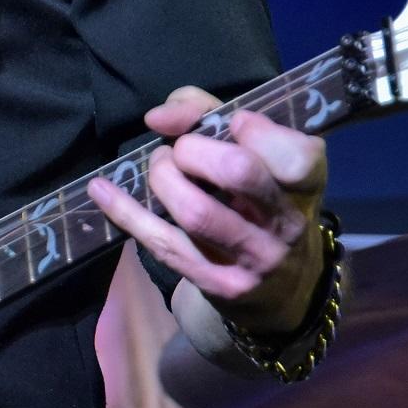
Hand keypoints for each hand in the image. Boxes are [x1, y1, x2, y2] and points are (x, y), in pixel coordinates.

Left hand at [87, 85, 327, 335]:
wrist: (283, 291)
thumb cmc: (262, 204)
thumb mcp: (258, 159)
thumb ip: (211, 116)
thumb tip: (159, 116)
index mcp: (306, 184)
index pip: (294, 152)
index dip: (256, 129)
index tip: (232, 122)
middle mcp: (288, 222)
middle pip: (239, 172)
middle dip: (194, 150)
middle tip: (181, 151)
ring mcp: (256, 259)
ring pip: (198, 213)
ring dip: (163, 179)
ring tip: (160, 169)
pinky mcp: (222, 286)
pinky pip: (165, 244)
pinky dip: (127, 212)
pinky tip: (102, 191)